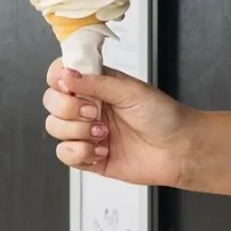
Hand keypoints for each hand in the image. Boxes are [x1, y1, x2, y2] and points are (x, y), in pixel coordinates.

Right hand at [43, 61, 194, 186]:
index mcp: (96, 84)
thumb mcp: (130, 90)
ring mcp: (86, 132)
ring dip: (77, 132)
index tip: (72, 85)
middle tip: (96, 112)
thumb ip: (95, 81)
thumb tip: (66, 73)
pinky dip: (80, 153)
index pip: (59, 74)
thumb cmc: (164, 116)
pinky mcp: (88, 157)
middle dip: (69, 108)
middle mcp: (88, 106)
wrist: (179, 150)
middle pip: (51, 102)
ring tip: (104, 133)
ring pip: (54, 128)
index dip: (59, 79)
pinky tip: (102, 150)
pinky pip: (64, 154)